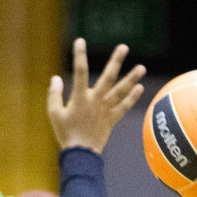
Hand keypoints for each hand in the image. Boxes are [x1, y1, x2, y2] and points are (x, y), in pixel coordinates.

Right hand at [47, 39, 145, 153]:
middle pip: (108, 77)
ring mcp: (106, 110)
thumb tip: (55, 78)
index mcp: (80, 98)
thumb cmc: (65, 133)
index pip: (79, 72)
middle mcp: (95, 101)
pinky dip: (132, 98)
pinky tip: (140, 88)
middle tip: (124, 47)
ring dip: (132, 78)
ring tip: (142, 67)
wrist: (80, 154)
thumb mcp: (54, 113)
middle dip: (115, 61)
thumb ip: (54, 94)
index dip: (79, 56)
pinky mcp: (112, 119)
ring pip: (121, 91)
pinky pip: (124, 107)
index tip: (80, 41)